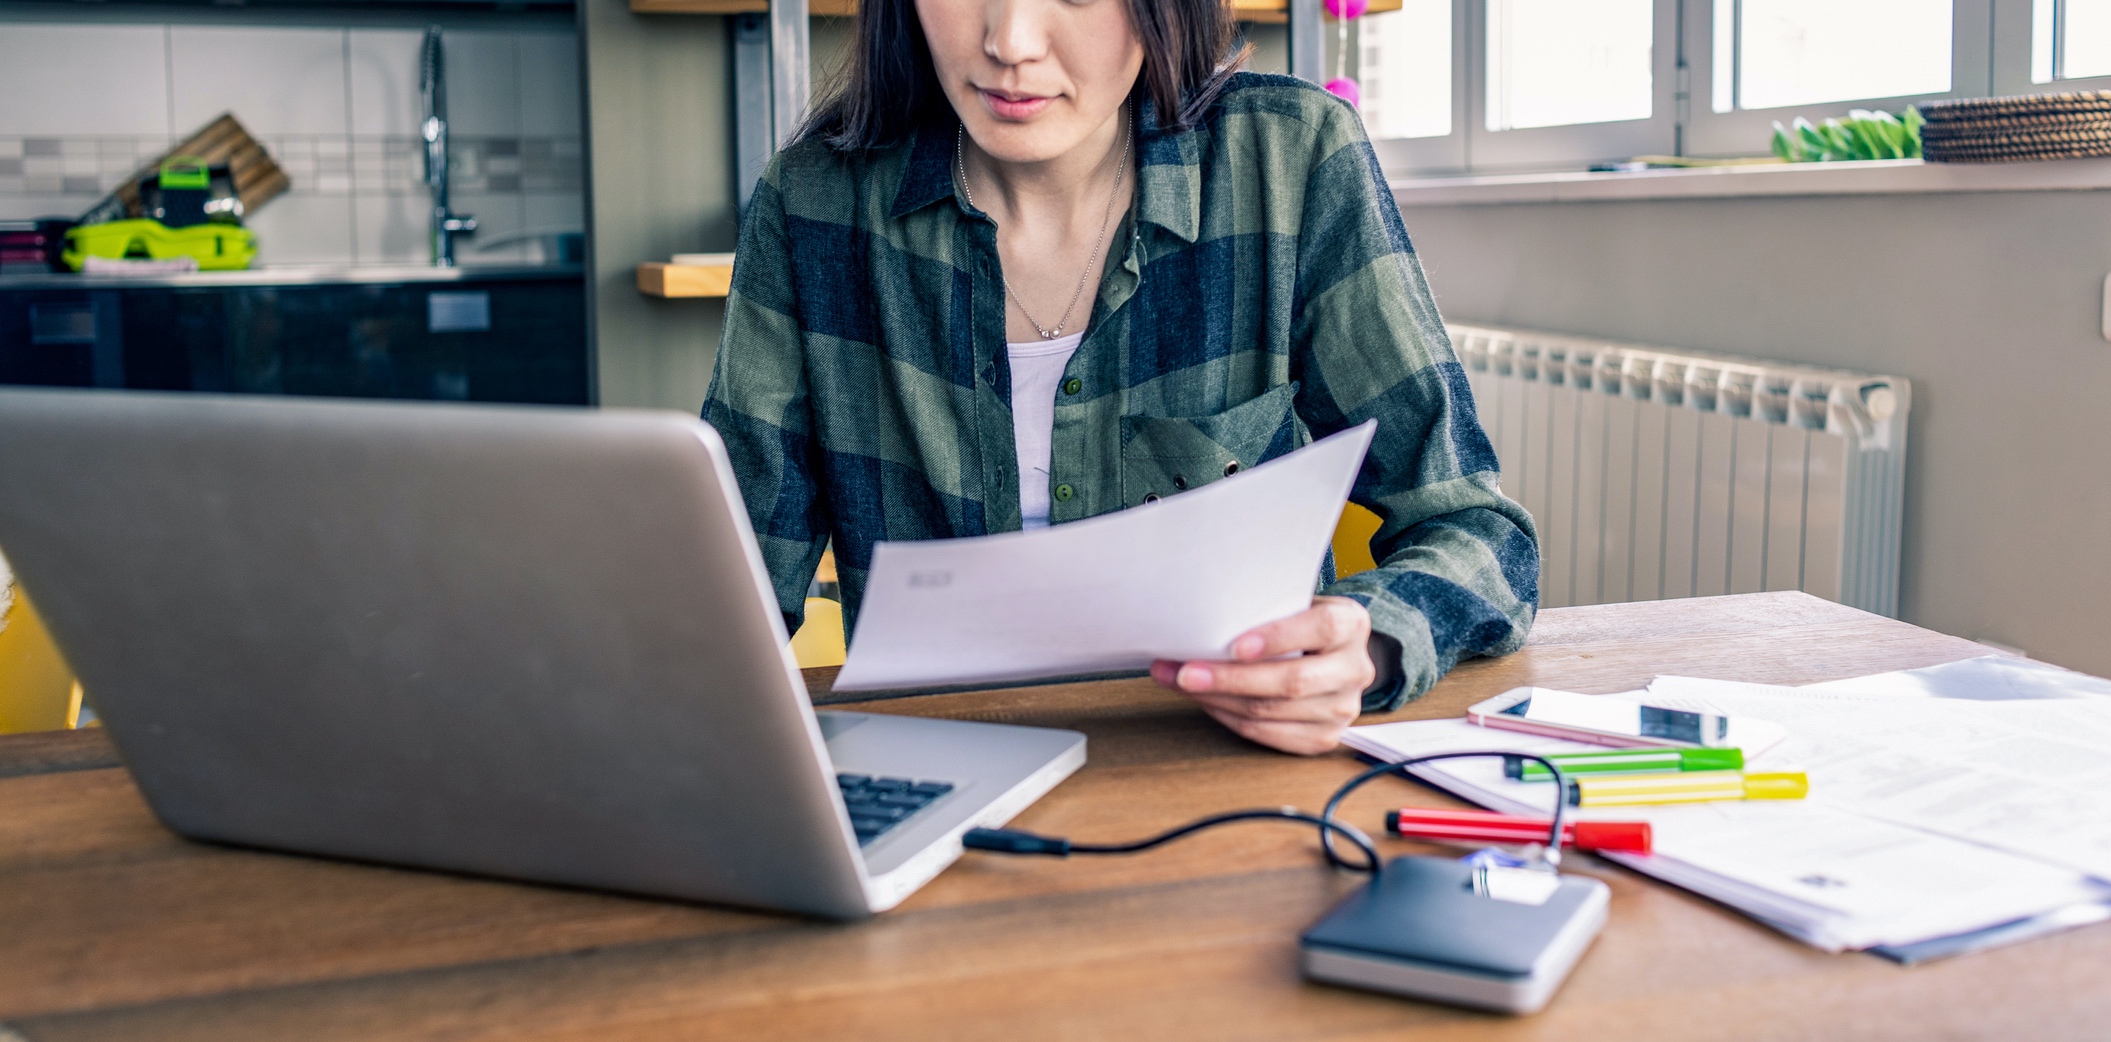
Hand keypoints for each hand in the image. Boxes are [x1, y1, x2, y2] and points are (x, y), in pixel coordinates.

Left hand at [1149, 596, 1375, 755]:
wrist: (1335, 658)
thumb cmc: (1302, 625)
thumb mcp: (1297, 604)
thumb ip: (1269, 609)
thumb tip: (1205, 617)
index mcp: (1351, 625)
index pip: (1321, 629)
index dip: (1278, 638)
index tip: (1236, 645)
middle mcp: (1354, 669)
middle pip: (1291, 681)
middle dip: (1231, 678)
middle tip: (1186, 672)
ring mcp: (1341, 709)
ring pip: (1272, 711)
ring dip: (1218, 699)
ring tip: (1182, 684)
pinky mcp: (1322, 737)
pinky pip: (1266, 733)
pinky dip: (1228, 717)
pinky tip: (1205, 701)